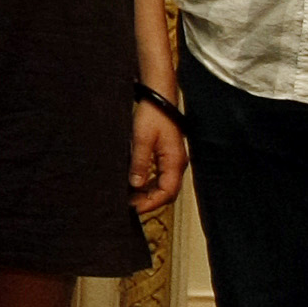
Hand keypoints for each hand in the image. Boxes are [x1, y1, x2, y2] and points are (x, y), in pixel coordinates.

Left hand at [130, 99, 189, 215]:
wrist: (159, 98)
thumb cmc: (153, 115)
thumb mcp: (142, 139)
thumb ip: (140, 163)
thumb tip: (135, 184)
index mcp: (174, 162)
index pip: (167, 192)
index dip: (152, 203)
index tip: (135, 209)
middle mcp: (177, 164)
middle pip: (167, 192)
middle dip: (150, 201)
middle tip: (130, 205)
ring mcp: (173, 160)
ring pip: (163, 185)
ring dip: (148, 193)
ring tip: (130, 197)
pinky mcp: (167, 156)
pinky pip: (160, 176)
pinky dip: (149, 183)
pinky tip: (135, 184)